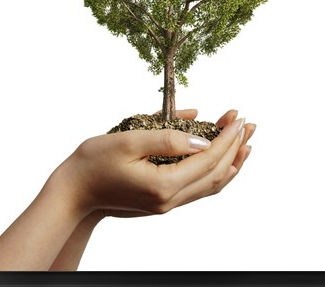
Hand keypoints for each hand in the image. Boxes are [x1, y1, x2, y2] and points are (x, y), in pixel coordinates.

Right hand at [57, 109, 254, 219]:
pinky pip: (199, 189)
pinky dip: (216, 174)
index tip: (239, 119)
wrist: (75, 192)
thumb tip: (201, 139)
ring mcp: (167, 204)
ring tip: (246, 143)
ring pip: (212, 186)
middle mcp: (170, 200)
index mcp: (163, 185)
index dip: (226, 139)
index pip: (208, 160)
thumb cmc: (95, 162)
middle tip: (250, 125)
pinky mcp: (163, 202)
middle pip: (216, 174)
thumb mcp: (128, 141)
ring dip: (231, 162)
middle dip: (235, 148)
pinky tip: (223, 163)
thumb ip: (166, 138)